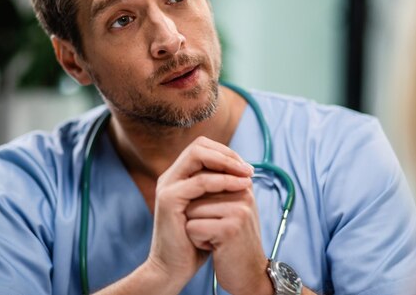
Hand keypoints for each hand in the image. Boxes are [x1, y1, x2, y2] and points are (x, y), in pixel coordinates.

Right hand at [145, 136, 253, 290]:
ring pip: (197, 156)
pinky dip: (222, 181)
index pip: (202, 148)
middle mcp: (170, 177)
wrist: (174, 269)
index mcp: (178, 177)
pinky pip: (199, 181)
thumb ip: (218, 190)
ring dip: (227, 163)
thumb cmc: (194, 243)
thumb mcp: (209, 211)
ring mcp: (167, 187)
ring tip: (248, 175)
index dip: (226, 152)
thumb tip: (245, 172)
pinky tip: (239, 187)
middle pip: (198, 146)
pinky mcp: (169, 200)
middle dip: (227, 153)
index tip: (246, 167)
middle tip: (248, 168)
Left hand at [185, 172, 272, 294]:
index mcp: (242, 183)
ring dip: (196, 227)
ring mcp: (238, 210)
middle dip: (196, 213)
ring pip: (190, 209)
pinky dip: (197, 240)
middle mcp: (243, 193)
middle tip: (216, 229)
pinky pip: (192, 227)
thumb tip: (195, 161)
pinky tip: (214, 247)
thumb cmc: (233, 240)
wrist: (249, 274)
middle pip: (194, 192)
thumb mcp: (229, 207)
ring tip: (216, 238)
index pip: (203, 175)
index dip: (199, 198)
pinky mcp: (229, 229)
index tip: (214, 215)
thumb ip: (218, 185)